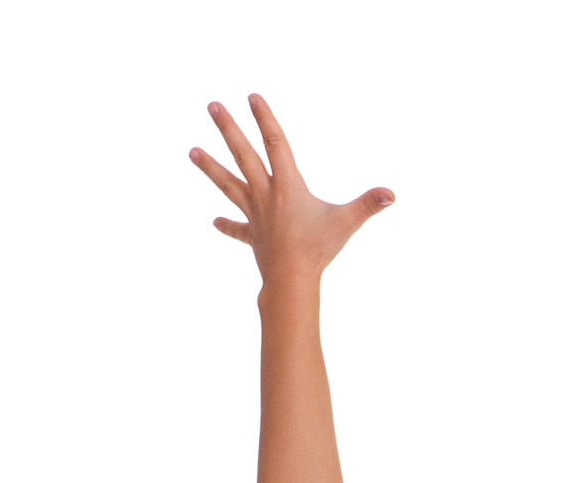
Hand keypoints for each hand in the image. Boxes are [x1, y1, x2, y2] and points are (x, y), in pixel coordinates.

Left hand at [190, 96, 393, 288]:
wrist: (291, 284)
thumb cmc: (317, 251)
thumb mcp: (346, 223)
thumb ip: (368, 205)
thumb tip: (391, 194)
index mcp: (286, 186)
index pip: (275, 143)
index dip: (265, 119)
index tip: (251, 97)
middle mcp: (265, 195)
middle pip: (243, 155)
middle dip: (228, 129)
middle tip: (212, 106)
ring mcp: (256, 216)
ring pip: (229, 185)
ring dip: (210, 167)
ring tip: (191, 151)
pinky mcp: (254, 238)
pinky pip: (238, 229)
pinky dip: (227, 225)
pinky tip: (214, 222)